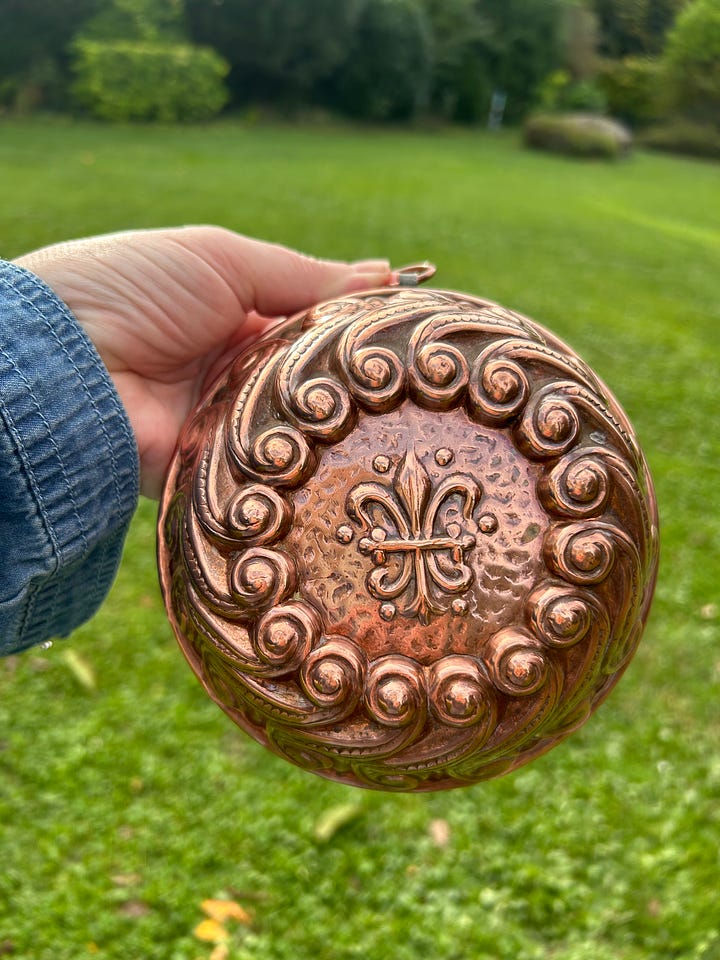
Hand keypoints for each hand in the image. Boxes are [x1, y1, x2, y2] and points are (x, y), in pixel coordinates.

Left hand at [15, 227, 390, 497]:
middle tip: (410, 375)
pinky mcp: (216, 472)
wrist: (61, 362)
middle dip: (353, 374)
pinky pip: (269, 468)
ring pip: (300, 424)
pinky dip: (298, 457)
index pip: (310, 321)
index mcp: (232, 316)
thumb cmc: (131, 290)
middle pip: (312, 376)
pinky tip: (345, 452)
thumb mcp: (221, 259)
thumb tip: (383, 277)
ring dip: (331, 415)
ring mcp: (226, 423)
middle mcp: (234, 371)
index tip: (408, 322)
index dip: (354, 322)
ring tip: (389, 410)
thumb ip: (301, 274)